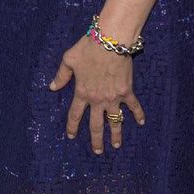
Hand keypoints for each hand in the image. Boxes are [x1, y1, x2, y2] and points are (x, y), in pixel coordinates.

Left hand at [50, 34, 144, 154]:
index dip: (72, 127)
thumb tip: (52, 87)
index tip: (71, 136)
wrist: (110, 41)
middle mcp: (97, 100)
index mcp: (82, 93)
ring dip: (116, 134)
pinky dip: (138, 114)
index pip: (75, 115)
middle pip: (95, 125)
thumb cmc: (87, 48)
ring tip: (116, 145)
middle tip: (98, 151)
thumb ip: (61, 76)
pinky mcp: (126, 91)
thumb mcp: (68, 60)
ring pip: (114, 121)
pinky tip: (142, 122)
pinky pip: (133, 106)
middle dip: (96, 140)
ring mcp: (113, 97)